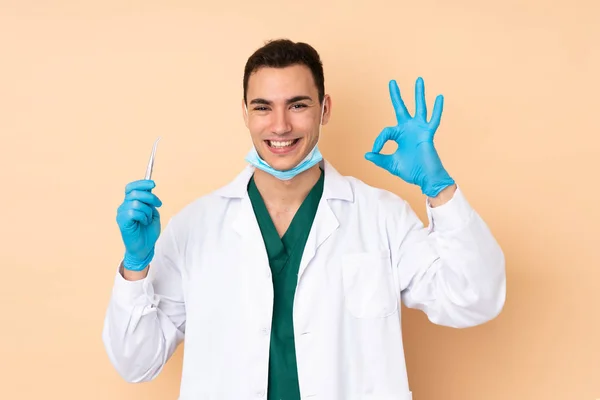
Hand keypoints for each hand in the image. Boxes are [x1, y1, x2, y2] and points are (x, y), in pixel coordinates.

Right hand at [116, 179, 161, 270]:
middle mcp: (124, 206)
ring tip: (148, 219)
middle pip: (135, 192)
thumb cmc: (148, 231)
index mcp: (130, 202)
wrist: (145, 247)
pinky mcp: (122, 221)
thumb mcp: (153, 213)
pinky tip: (144, 223)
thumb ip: (150, 202)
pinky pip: (134, 212)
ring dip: (147, 211)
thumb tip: (149, 190)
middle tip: (158, 204)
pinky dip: (143, 217)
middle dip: (150, 197)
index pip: (131, 187)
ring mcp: (121, 214)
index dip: (141, 183)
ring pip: (136, 203)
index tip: (153, 184)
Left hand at [365, 77, 454, 197]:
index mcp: (399, 135)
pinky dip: (437, 109)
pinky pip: (434, 120)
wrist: (425, 178)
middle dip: (396, 96)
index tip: (375, 151)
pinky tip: (439, 97)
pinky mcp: (428, 134)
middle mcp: (409, 129)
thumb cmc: (411, 171)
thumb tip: (367, 154)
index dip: (379, 141)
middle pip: (401, 108)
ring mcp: (419, 129)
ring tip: (418, 80)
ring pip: (419, 108)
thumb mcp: (391, 164)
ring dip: (418, 94)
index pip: (386, 132)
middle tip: (391, 82)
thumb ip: (380, 159)